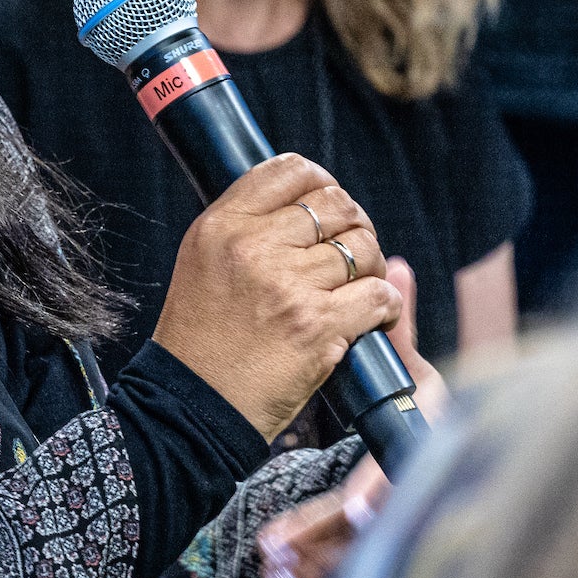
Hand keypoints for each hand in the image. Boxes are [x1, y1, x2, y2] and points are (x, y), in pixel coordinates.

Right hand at [152, 155, 400, 440]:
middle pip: (335, 204)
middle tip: (352, 251)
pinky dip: (385, 305)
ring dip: (371, 267)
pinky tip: (375, 315)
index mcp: (223, 225)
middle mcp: (254, 247)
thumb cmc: (200, 341)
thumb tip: (303, 201)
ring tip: (360, 288)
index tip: (329, 205)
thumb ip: (245, 228)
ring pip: (362, 247)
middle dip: (354, 224)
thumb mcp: (202, 263)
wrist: (192, 408)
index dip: (321, 182)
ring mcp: (288, 285)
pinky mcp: (318, 325)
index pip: (289, 170)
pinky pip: (377, 295)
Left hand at [256, 259, 445, 577]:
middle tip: (277, 550)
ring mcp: (397, 520)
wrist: (429, 453)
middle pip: (375, 524)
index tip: (357, 515)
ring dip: (313, 560)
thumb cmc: (411, 406)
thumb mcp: (404, 369)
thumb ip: (396, 327)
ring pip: (356, 550)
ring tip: (270, 563)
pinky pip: (341, 563)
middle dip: (329, 537)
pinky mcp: (371, 543)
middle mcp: (418, 486)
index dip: (382, 496)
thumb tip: (394, 267)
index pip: (404, 473)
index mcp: (425, 443)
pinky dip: (310, 571)